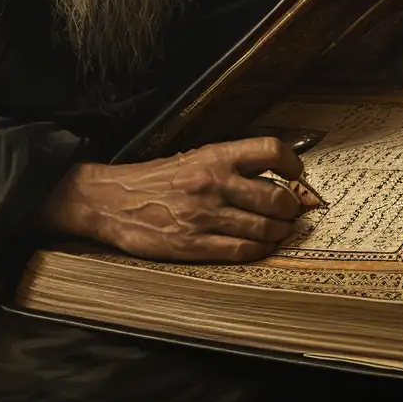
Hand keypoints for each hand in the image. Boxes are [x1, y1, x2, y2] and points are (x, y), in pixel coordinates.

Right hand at [37, 137, 315, 262]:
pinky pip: (242, 251)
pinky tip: (258, 247)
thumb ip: (227, 165)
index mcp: (213, 157)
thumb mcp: (190, 159)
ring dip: (278, 232)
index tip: (295, 174)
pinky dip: (258, 250)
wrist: (107, 202)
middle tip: (289, 212)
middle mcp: (213, 184)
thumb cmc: (150, 181)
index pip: (270, 150)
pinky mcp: (193, 244)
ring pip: (265, 228)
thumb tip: (270, 176)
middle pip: (277, 197)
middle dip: (290, 208)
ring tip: (275, 231)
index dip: (292, 163)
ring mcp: (204, 216)